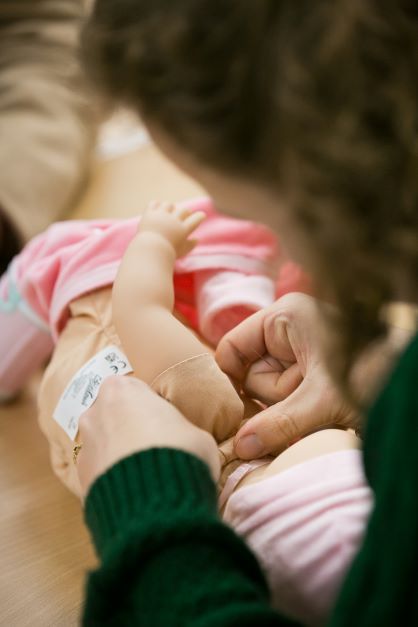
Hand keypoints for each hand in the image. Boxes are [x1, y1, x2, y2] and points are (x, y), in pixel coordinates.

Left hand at [77, 376, 219, 495]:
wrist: (155, 497)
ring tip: (143, 472)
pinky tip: (132, 489)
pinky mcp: (81, 476)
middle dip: (127, 428)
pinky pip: (100, 471)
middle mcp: (95, 411)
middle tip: (152, 446)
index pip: (133, 389)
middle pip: (113, 414)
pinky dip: (112, 477)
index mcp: (121, 389)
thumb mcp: (197, 434)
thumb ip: (181, 430)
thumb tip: (182, 441)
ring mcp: (85, 444)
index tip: (161, 421)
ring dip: (117, 453)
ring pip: (103, 443)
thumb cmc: (180, 451)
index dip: (149, 406)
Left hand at [138, 201, 205, 256]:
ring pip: (168, 205)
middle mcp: (174, 220)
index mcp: (183, 229)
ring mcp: (161, 215)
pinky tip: (158, 209)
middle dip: (186, 212)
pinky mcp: (150, 213)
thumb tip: (197, 239)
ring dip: (171, 208)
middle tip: (186, 214)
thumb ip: (190, 245)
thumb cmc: (166, 254)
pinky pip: (154, 203)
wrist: (148, 252)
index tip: (202, 215)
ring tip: (170, 211)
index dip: (200, 216)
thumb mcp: (181, 252)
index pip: (196, 218)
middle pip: (184, 210)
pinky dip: (157, 205)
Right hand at [216, 292, 358, 458]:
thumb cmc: (374, 376)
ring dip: (287, 412)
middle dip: (271, 399)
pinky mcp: (310, 377)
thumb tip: (238, 447)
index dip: (230, 381)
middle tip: (300, 407)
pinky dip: (295, 419)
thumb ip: (278, 423)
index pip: (232, 347)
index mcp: (285, 317)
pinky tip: (316, 419)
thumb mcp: (323, 400)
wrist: (410, 387)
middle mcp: (289, 333)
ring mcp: (300, 356)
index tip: (234, 415)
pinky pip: (285, 404)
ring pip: (268, 394)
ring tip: (320, 410)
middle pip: (250, 375)